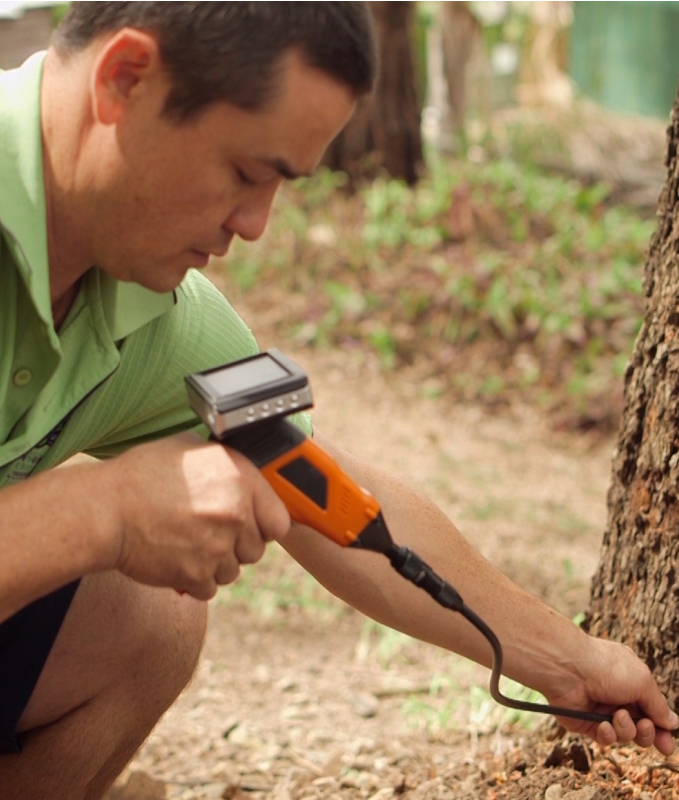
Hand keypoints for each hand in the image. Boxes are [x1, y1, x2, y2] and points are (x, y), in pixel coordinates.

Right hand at [106, 433, 289, 598]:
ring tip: (187, 544)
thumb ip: (226, 465)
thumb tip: (243, 476)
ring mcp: (217, 547)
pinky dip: (193, 580)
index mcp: (241, 479)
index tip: (249, 526)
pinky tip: (176, 559)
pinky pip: (209, 588)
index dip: (263, 525)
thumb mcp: (191, 449)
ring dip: (214, 565)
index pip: (279, 521)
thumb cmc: (141, 475)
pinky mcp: (196, 574)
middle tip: (207, 534)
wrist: (105, 509)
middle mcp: (235, 513)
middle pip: (256, 550)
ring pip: (232, 571)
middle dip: (235, 546)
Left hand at [547, 636, 678, 755]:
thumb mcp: (642, 681)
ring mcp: (602, 710)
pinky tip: (603, 724)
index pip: (652, 710)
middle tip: (644, 726)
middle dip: (647, 733)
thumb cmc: (606, 667)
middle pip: (642, 728)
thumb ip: (658, 705)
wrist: (568, 668)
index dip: (661, 729)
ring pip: (626, 735)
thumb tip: (673, 722)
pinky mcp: (586, 723)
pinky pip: (605, 739)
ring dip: (627, 730)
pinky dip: (608, 734)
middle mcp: (618, 697)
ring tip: (618, 716)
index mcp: (633, 682)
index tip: (667, 746)